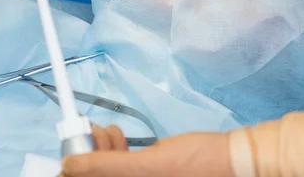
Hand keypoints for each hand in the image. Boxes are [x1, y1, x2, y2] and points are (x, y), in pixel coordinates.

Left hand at [61, 125, 232, 176]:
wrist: (233, 162)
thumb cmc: (198, 162)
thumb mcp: (149, 165)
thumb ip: (107, 165)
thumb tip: (70, 165)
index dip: (74, 171)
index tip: (70, 153)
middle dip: (88, 155)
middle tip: (93, 133)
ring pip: (107, 171)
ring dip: (101, 150)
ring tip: (109, 132)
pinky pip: (122, 169)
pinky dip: (114, 152)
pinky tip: (118, 138)